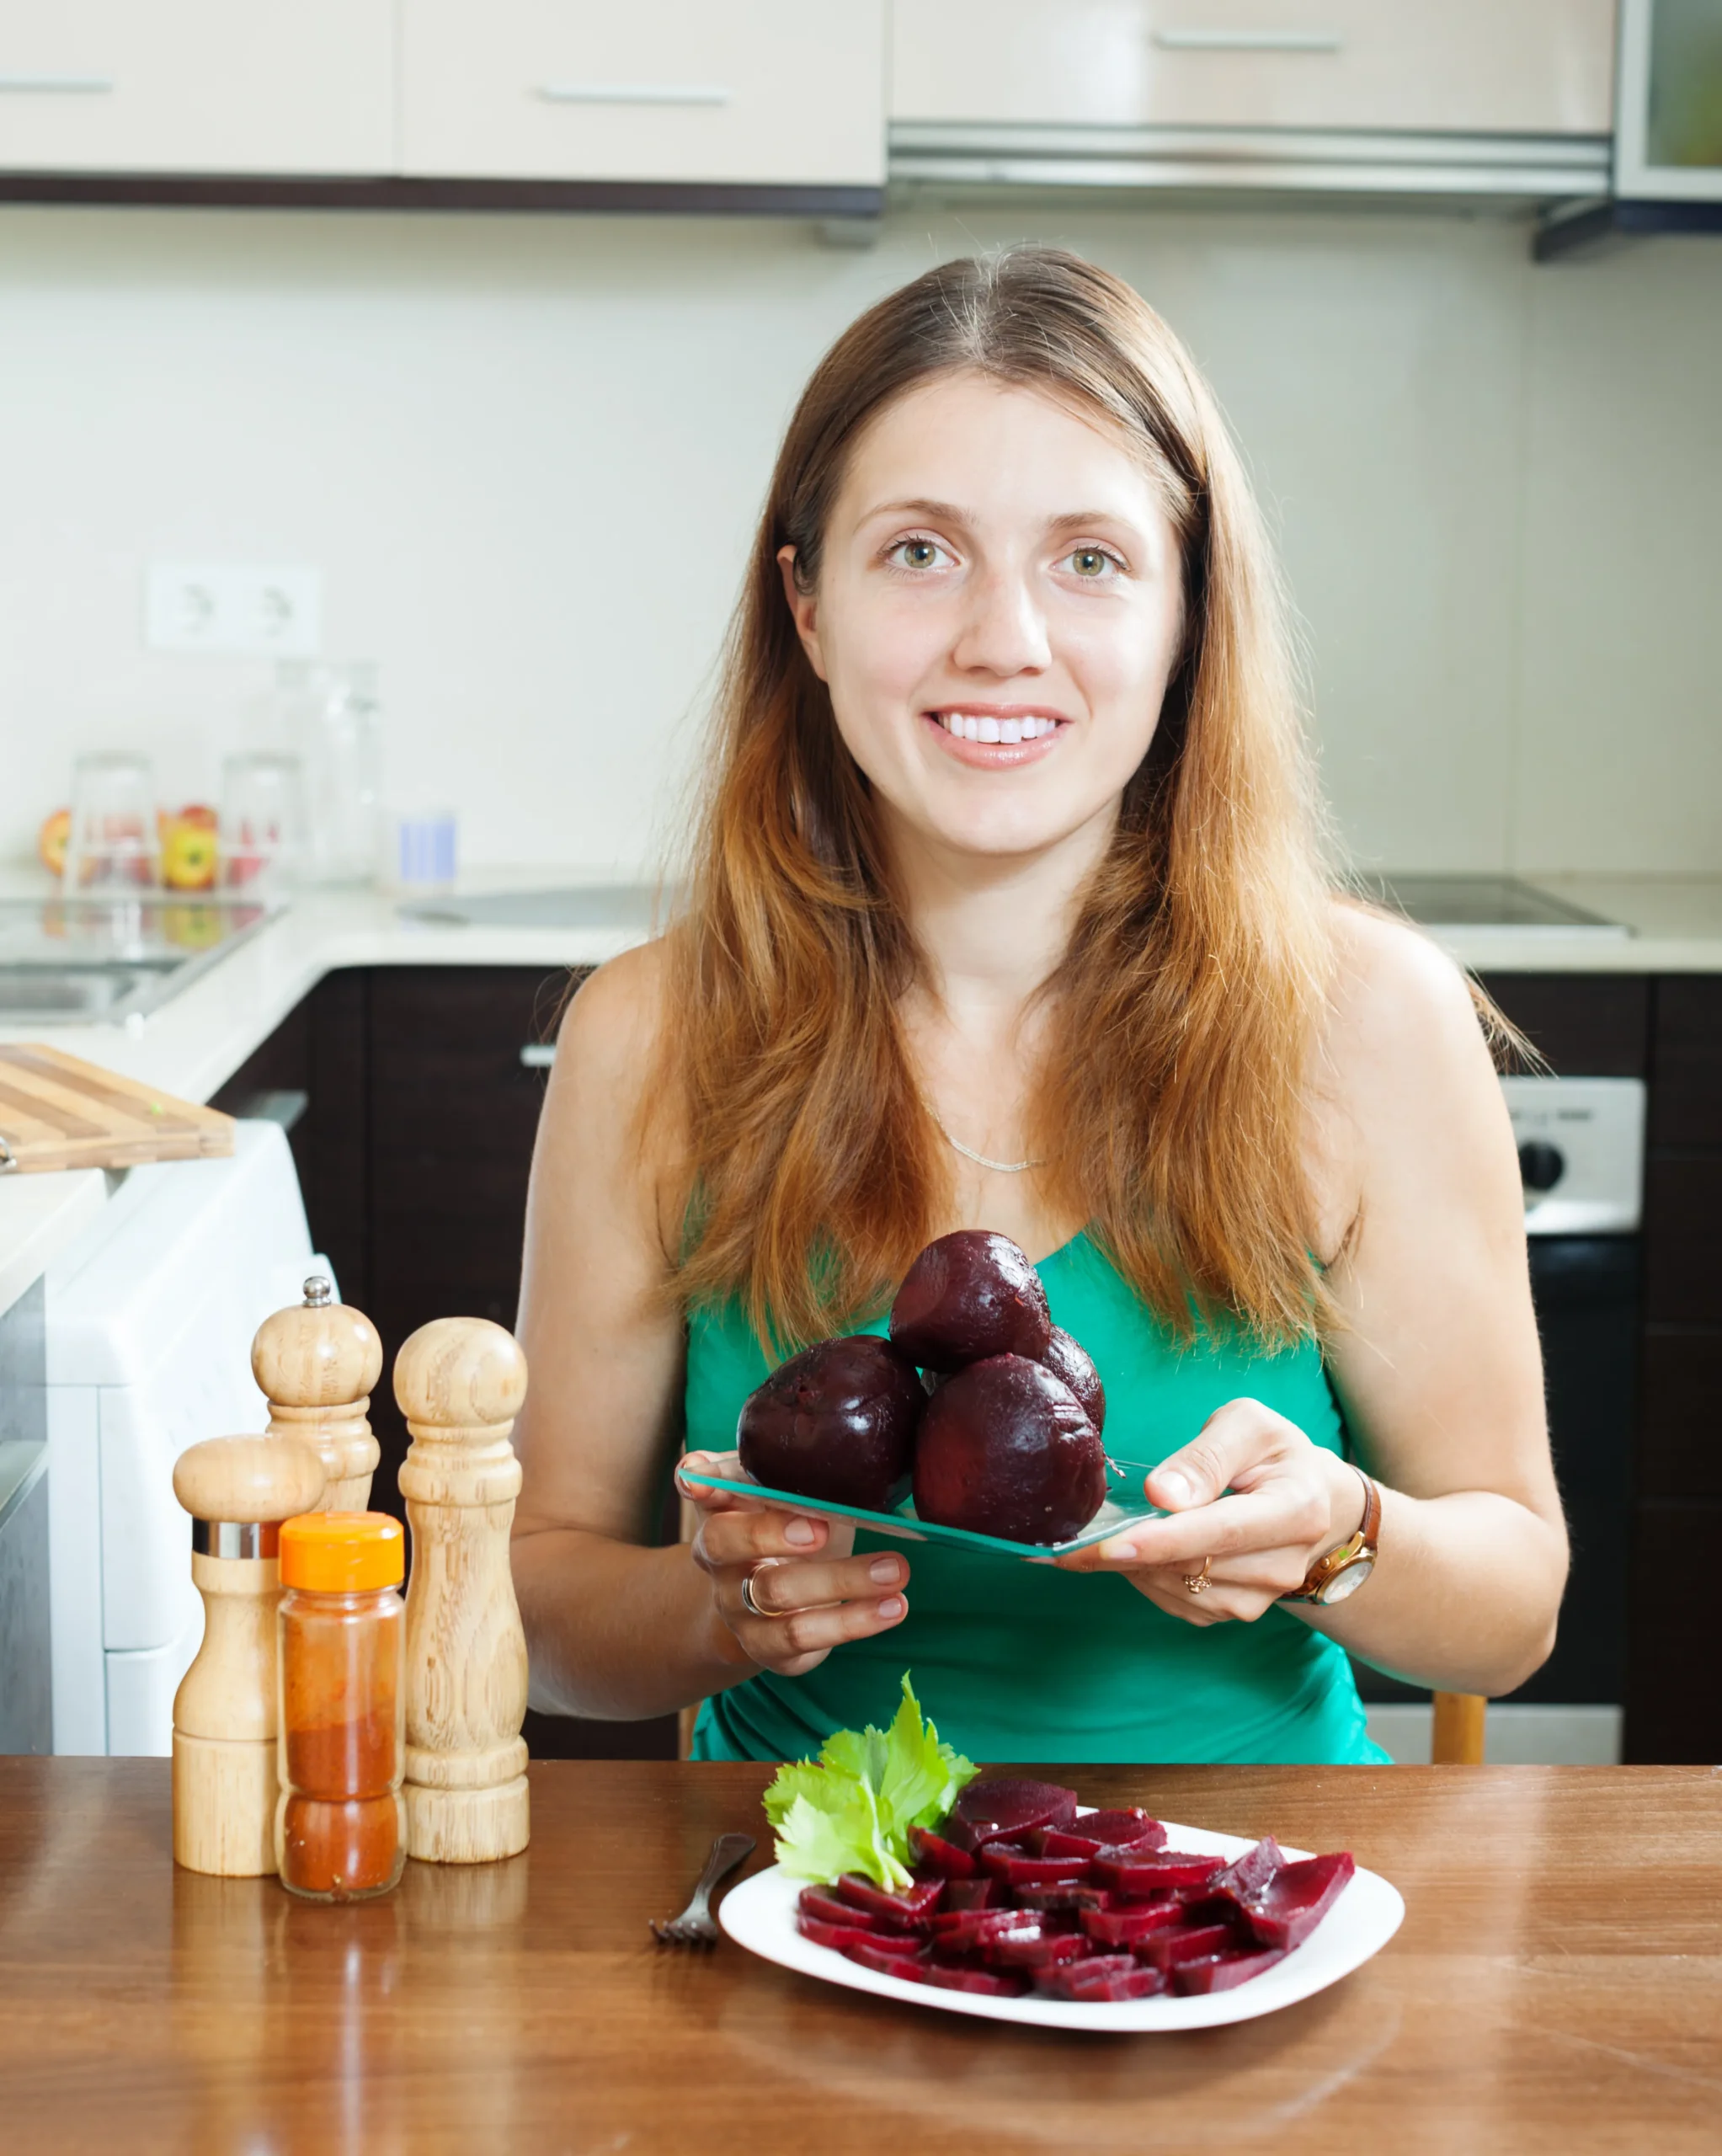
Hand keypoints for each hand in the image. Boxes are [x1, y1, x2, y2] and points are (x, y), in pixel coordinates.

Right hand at [677, 1451, 910, 1675]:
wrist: (766, 1612)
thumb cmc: (786, 1531)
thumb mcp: (783, 1499)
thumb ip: (772, 1472)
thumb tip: (763, 1448)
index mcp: (721, 1513)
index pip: (705, 1494)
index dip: (701, 1485)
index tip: (701, 1480)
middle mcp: (719, 1564)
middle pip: (723, 1544)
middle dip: (769, 1532)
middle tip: (822, 1528)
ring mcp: (738, 1609)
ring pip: (777, 1593)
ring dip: (842, 1579)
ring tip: (896, 1569)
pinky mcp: (769, 1647)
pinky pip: (805, 1636)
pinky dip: (854, 1620)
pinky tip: (895, 1605)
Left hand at [1057, 1399, 1365, 1626]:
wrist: (1309, 1498)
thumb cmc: (1272, 1452)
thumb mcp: (1247, 1426)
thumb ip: (1205, 1456)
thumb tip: (1161, 1493)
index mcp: (1297, 1509)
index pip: (1222, 1531)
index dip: (1163, 1540)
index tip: (1110, 1544)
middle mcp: (1284, 1564)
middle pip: (1195, 1566)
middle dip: (1126, 1555)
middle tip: (1066, 1543)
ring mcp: (1263, 1596)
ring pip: (1180, 1590)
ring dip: (1131, 1568)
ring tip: (1094, 1539)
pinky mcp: (1237, 1610)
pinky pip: (1179, 1603)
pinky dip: (1144, 1580)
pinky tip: (1127, 1554)